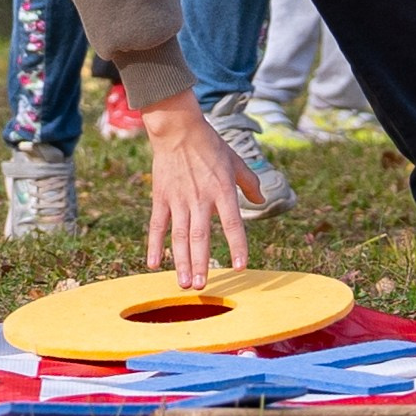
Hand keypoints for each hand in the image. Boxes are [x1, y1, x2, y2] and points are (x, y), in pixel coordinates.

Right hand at [141, 91, 257, 287]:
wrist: (178, 129)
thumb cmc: (210, 144)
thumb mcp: (235, 161)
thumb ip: (249, 183)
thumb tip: (261, 201)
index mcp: (221, 191)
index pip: (232, 224)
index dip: (236, 246)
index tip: (239, 267)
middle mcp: (200, 198)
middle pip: (201, 237)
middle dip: (201, 264)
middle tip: (202, 286)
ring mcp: (178, 200)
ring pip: (179, 236)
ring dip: (181, 261)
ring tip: (183, 283)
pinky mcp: (161, 198)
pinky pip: (157, 226)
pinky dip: (154, 245)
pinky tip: (154, 264)